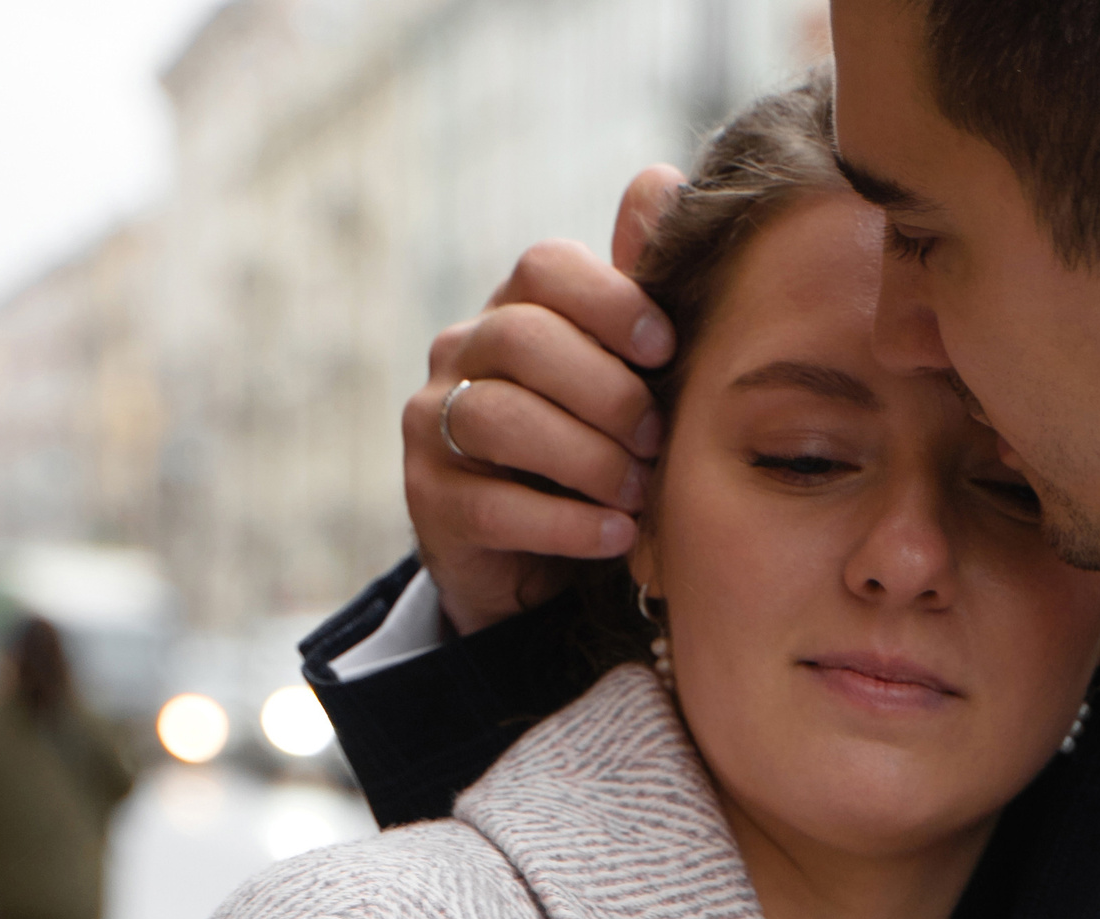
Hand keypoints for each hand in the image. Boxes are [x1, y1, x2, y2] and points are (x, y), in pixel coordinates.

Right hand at [398, 166, 684, 634]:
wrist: (540, 559)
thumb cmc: (600, 448)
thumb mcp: (629, 375)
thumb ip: (641, 291)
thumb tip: (663, 178)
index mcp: (518, 311)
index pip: (545, 266)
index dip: (610, 300)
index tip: (667, 348)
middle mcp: (463, 354)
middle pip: (524, 339)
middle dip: (607, 391)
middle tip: (661, 438)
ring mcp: (435, 426)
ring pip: (502, 418)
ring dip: (590, 459)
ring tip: (643, 493)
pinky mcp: (431, 502)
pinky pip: (493, 505)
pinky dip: (568, 522)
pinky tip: (619, 535)